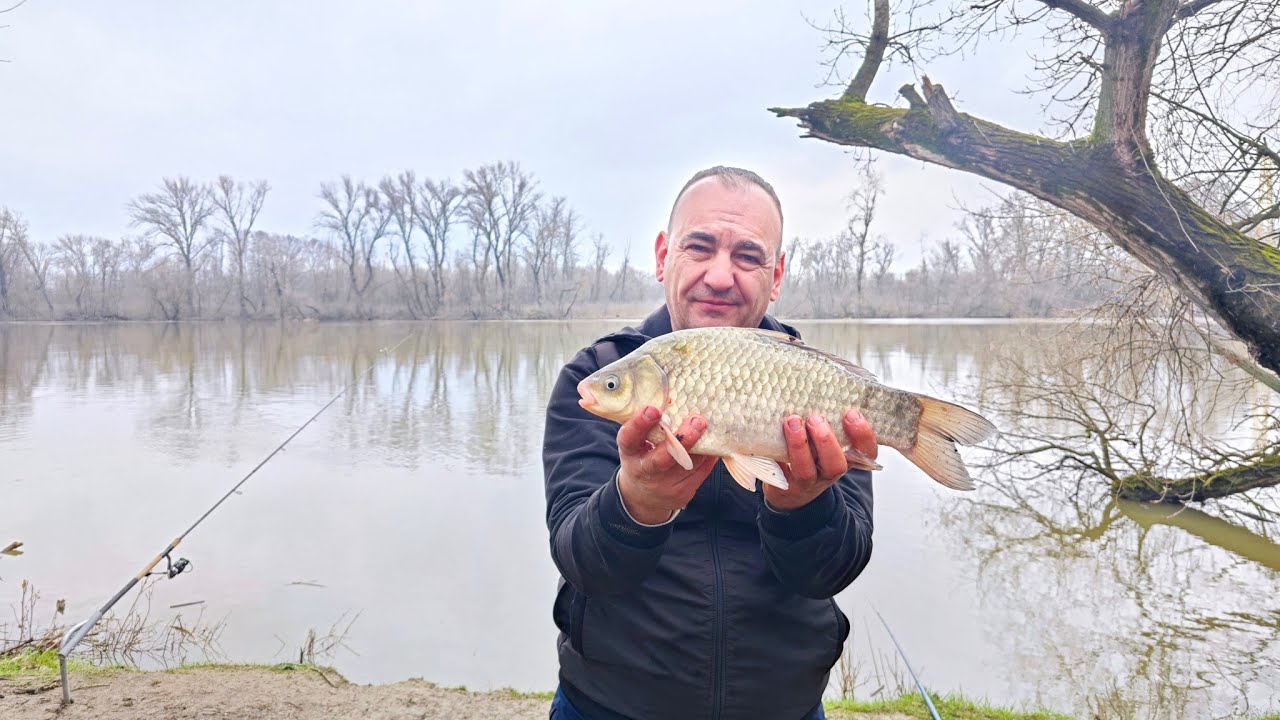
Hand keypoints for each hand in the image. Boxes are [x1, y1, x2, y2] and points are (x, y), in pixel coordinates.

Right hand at [616, 406, 717, 523]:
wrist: (642, 497)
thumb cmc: (641, 458)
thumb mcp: (636, 443)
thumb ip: (648, 426)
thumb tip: (674, 399)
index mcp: (629, 453)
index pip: (630, 438)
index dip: (640, 424)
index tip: (654, 409)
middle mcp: (644, 471)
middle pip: (663, 458)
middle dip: (682, 439)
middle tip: (697, 420)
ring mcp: (664, 485)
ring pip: (687, 464)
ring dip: (701, 444)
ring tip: (707, 426)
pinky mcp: (682, 492)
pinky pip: (700, 472)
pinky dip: (708, 456)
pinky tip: (712, 442)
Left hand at [765, 409, 877, 512]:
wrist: (791, 487)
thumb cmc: (814, 450)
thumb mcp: (828, 434)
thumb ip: (833, 414)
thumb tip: (834, 381)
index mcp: (847, 457)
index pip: (867, 452)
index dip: (863, 435)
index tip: (851, 413)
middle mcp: (829, 472)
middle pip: (836, 465)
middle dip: (826, 441)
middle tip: (815, 418)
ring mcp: (808, 481)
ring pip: (806, 471)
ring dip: (799, 446)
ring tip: (792, 422)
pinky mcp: (785, 485)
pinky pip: (780, 474)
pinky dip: (775, 456)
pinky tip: (771, 435)